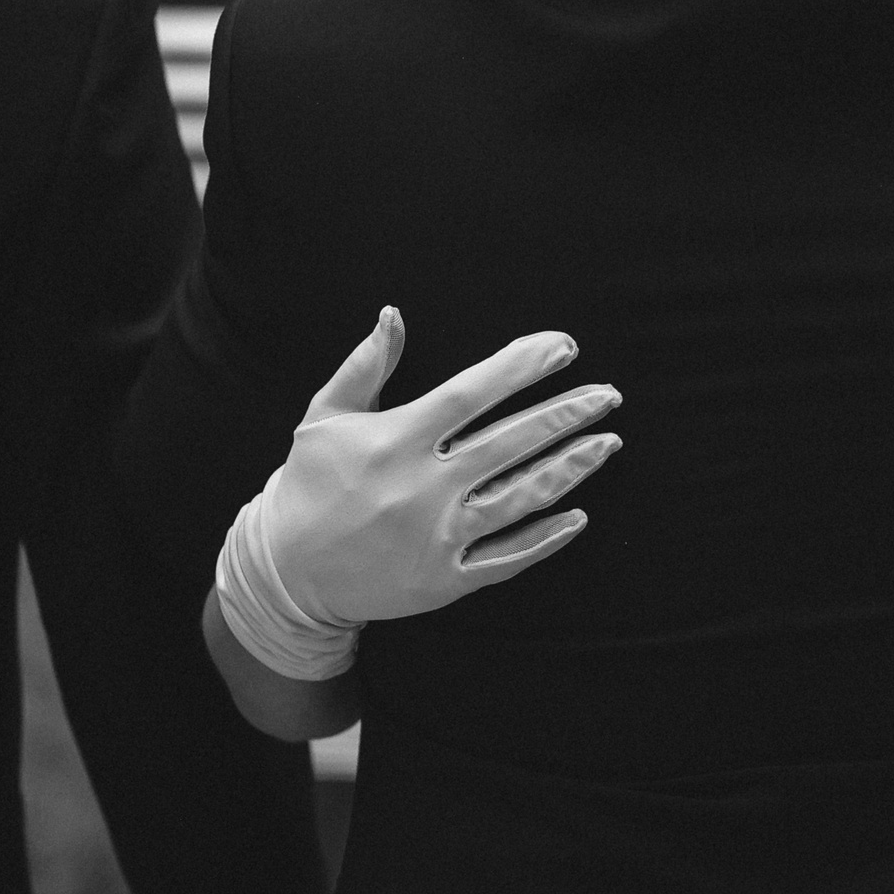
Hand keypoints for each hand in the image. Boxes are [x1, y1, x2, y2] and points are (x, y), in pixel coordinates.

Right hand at [252, 308, 620, 625]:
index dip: (524, 366)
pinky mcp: (445, 579)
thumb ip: (365, 366)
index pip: (475, 392)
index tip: (565, 347)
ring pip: (522, 497)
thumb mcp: (324, 418)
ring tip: (607, 442)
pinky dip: (546, 538)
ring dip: (572, 468)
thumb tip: (393, 314)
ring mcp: (438, 536)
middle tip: (609, 395)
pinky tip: (579, 515)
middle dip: (567, 414)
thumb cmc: (307, 487)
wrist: (285, 575)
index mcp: (398, 440)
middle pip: (513, 441)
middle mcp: (424, 486)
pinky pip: (508, 558)